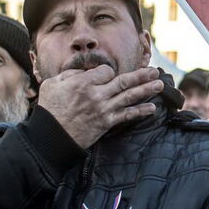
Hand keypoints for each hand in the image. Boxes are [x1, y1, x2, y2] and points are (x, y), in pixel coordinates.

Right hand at [37, 66, 163, 148]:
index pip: (106, 71)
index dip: (108, 72)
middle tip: (155, 71)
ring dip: (146, 89)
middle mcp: (96, 94)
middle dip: (141, 75)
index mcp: (83, 82)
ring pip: (129, 96)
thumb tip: (85, 71)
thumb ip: (70, 74)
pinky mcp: (106, 122)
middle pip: (124, 81)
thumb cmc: (49, 109)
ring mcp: (103, 109)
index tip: (107, 75)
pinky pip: (127, 115)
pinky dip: (140, 111)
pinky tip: (151, 108)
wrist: (50, 137)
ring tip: (160, 84)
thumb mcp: (52, 84)